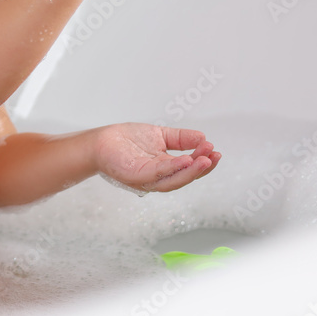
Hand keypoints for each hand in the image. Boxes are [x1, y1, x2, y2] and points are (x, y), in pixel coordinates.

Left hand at [94, 123, 219, 192]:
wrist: (101, 141)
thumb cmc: (127, 140)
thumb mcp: (159, 136)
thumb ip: (181, 139)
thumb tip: (203, 138)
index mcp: (165, 168)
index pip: (189, 168)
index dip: (204, 161)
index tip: (216, 151)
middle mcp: (158, 177)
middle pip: (185, 177)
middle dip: (202, 168)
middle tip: (215, 156)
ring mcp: (147, 178)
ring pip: (174, 179)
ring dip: (192, 171)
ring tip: (206, 159)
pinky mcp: (136, 176)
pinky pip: (157, 173)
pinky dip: (173, 168)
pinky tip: (185, 159)